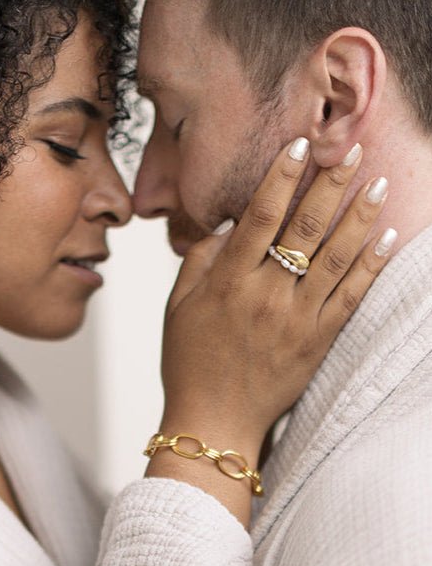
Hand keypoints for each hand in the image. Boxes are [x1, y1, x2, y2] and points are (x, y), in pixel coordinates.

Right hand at [153, 140, 394, 519]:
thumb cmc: (189, 362)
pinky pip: (350, 298)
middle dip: (329, 184)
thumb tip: (230, 222)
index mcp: (227, 283)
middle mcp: (265, 296)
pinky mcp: (318, 342)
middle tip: (350, 150)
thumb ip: (199, 259)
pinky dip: (370, 267)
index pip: (261, 217)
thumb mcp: (178, 307)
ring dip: (359, 217)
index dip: (282, 176)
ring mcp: (296, 320)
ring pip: (335, 258)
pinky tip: (387, 239)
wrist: (214, 421)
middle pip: (304, 229)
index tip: (300, 144)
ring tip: (377, 184)